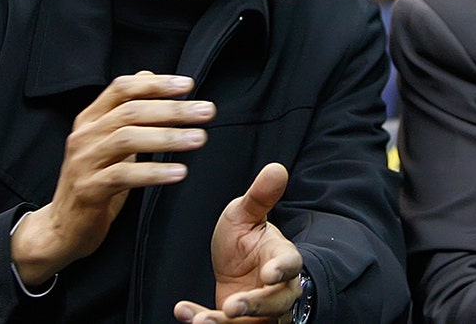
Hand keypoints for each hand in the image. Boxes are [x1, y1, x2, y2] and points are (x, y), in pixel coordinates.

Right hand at [11, 73, 213, 285]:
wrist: (63, 226)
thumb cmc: (94, 180)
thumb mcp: (109, 140)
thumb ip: (127, 110)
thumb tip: (149, 76)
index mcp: (90, 119)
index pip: (121, 89)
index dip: (156, 85)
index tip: (188, 85)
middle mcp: (84, 136)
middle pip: (130, 112)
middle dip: (172, 109)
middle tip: (206, 111)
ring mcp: (84, 162)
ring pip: (127, 139)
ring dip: (168, 137)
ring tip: (199, 138)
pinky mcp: (88, 190)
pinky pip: (124, 176)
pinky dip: (154, 172)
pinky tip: (179, 172)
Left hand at [174, 163, 302, 323]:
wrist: (237, 268)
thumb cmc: (247, 240)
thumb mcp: (245, 215)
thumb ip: (260, 197)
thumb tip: (277, 167)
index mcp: (281, 258)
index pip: (290, 265)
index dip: (282, 270)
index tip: (270, 274)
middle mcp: (277, 289)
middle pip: (276, 303)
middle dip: (255, 306)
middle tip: (232, 306)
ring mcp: (261, 311)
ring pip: (253, 323)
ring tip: (200, 321)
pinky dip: (203, 321)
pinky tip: (185, 313)